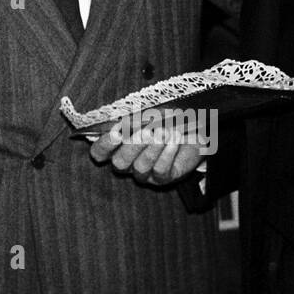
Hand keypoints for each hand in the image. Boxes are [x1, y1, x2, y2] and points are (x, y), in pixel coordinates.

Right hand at [89, 111, 203, 185]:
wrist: (193, 130)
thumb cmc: (165, 119)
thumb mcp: (147, 114)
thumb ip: (133, 118)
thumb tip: (125, 120)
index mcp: (117, 146)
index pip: (100, 152)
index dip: (105, 144)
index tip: (117, 132)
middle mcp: (128, 163)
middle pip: (119, 163)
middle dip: (132, 146)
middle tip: (147, 131)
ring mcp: (145, 173)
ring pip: (140, 167)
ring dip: (153, 148)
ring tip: (164, 132)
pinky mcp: (163, 178)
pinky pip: (160, 171)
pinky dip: (167, 153)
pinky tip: (174, 139)